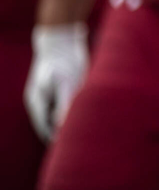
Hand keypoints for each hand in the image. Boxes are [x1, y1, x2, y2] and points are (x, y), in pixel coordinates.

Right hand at [24, 23, 88, 141]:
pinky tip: (90, 115)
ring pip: (59, 115)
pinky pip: (68, 105)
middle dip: (62, 133)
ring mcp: (51, 94)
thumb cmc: (63, 61)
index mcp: (37, 102)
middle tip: (80, 145)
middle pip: (51, 123)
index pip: (44, 127)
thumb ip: (64, 103)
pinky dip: (75, 111)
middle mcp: (43, 100)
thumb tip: (62, 125)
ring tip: (87, 133)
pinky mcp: (63, 88)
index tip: (67, 150)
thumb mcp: (65, 82)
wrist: (64, 39)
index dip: (55, 139)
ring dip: (69, 123)